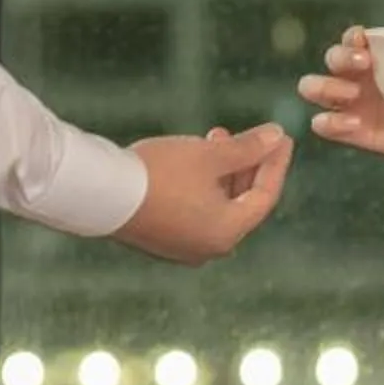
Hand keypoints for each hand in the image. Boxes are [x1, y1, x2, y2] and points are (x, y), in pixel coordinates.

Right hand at [114, 125, 292, 264]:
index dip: (276, 163)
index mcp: (227, 233)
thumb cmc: (160, 173)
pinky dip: (203, 188)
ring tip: (217, 139)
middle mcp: (209, 248)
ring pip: (217, 207)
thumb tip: (278, 136)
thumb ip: (248, 148)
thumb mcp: (209, 155)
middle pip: (241, 203)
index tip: (284, 136)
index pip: (264, 196)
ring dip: (223, 174)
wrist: (100, 193)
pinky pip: (195, 212)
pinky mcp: (162, 240)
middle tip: (250, 136)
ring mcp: (183, 248)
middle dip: (247, 166)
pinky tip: (194, 161)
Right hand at [297, 28, 383, 182]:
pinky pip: (324, 125)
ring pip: (314, 88)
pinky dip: (330, 123)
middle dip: (339, 58)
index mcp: (382, 56)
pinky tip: (355, 124)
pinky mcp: (354, 132)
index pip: (354, 39)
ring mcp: (354, 105)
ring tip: (351, 96)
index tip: (364, 42)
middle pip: (331, 58)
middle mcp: (361, 77)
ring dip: (324, 87)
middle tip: (364, 65)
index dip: (352, 37)